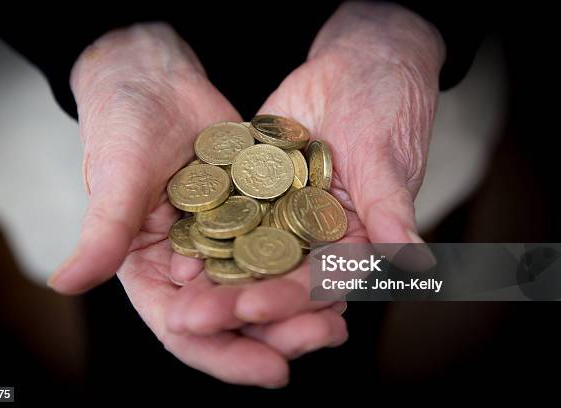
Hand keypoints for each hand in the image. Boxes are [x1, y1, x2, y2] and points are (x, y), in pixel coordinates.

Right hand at [46, 23, 346, 386]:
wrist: (156, 81)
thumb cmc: (123, 128)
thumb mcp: (115, 180)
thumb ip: (102, 233)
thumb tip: (65, 284)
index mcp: (150, 273)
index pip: (186, 329)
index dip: (226, 354)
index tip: (273, 372)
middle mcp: (190, 268)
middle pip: (236, 316)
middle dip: (279, 334)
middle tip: (326, 338)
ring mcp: (226, 243)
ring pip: (266, 286)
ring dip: (304, 305)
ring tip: (343, 317)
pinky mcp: (255, 215)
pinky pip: (285, 245)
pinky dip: (310, 260)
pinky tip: (345, 269)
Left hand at [166, 2, 442, 340]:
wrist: (356, 64)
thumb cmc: (386, 107)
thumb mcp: (386, 160)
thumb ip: (391, 213)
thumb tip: (418, 265)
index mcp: (351, 244)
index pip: (319, 283)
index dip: (287, 300)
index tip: (252, 309)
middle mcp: (312, 239)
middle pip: (273, 279)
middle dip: (235, 300)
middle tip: (192, 320)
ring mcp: (278, 216)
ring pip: (243, 254)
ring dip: (211, 277)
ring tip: (175, 294)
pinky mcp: (252, 190)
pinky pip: (226, 213)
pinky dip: (201, 230)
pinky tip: (172, 246)